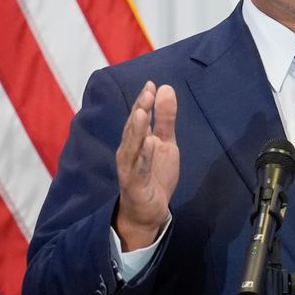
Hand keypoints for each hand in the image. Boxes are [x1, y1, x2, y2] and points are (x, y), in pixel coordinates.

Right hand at [113, 81, 179, 250]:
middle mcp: (128, 152)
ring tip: (143, 113)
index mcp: (136, 140)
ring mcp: (130, 168)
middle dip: (139, 110)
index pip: (138, 117)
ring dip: (137, 130)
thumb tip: (165, 88)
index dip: (144, 101)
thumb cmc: (154, 174)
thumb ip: (165, 118)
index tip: (151, 83)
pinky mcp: (135, 185)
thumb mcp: (165, 143)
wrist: (148, 211)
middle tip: (147, 92)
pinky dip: (144, 156)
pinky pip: (139, 169)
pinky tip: (150, 143)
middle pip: (133, 128)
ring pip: (132, 147)